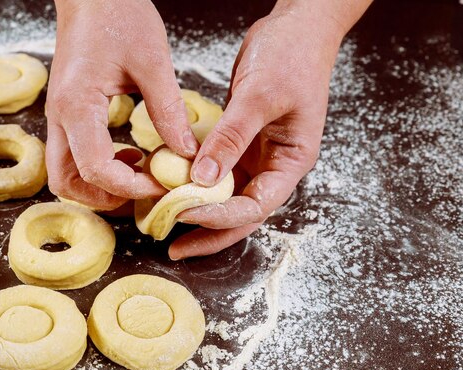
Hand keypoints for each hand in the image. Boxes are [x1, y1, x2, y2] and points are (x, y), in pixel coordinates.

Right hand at [46, 0, 198, 209]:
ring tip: (140, 173)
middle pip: (66, 182)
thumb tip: (185, 152)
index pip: (95, 168)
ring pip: (66, 173)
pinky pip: (74, 155)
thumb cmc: (117, 14)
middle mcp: (59, 117)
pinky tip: (132, 154)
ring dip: (100, 185)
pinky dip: (100, 166)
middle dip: (105, 197)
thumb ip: (168, 111)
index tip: (161, 184)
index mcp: (77, 105)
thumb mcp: (153, 62)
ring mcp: (59, 116)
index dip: (130, 186)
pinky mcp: (67, 113)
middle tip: (145, 190)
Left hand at [169, 2, 361, 259]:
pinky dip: (195, 181)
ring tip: (166, 223)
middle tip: (175, 248)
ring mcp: (256, 155)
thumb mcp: (260, 96)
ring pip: (226, 196)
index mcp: (291, 162)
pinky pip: (216, 171)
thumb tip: (202, 178)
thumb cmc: (292, 57)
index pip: (256, 205)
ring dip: (198, 211)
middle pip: (241, 213)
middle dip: (209, 233)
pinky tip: (172, 188)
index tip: (184, 212)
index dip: (221, 215)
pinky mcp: (238, 142)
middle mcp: (273, 166)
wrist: (296, 28)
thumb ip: (232, 137)